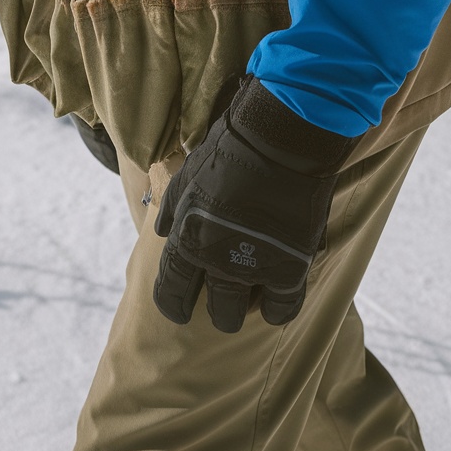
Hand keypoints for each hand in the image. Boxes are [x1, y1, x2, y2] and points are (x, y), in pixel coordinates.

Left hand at [153, 77, 359, 332]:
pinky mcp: (288, 266)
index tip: (178, 313)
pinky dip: (279, 309)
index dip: (173, 304)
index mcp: (186, 236)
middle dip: (217, 308)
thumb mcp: (187, 174)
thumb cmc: (230, 148)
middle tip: (223, 304)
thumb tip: (162, 232)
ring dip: (242, 310)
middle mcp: (214, 258)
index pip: (171, 287)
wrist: (277, 138)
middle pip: (213, 305)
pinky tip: (278, 302)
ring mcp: (251, 266)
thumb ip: (173, 207)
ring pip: (240, 311)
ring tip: (249, 304)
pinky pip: (282, 307)